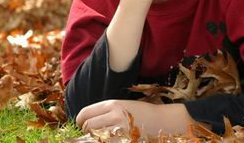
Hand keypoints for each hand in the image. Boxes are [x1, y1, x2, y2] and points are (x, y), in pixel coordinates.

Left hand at [76, 100, 194, 135]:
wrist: (163, 121)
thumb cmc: (143, 114)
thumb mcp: (124, 106)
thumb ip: (106, 111)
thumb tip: (87, 121)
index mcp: (112, 104)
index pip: (85, 113)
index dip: (80, 121)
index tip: (82, 125)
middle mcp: (113, 114)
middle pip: (87, 126)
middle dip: (87, 132)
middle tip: (93, 134)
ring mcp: (118, 128)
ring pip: (93, 137)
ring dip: (95, 139)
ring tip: (103, 137)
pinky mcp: (122, 139)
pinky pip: (104, 142)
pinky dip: (103, 142)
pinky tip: (110, 140)